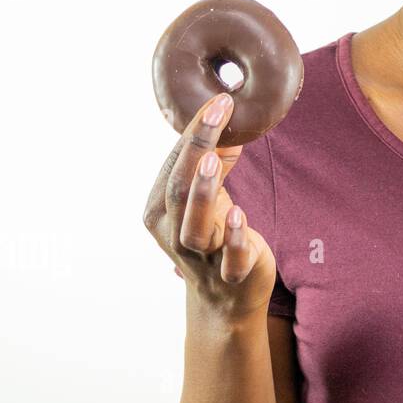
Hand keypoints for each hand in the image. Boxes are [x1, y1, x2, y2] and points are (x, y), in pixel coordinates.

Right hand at [142, 90, 277, 321]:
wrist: (227, 303)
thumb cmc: (217, 239)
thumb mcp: (213, 198)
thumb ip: (218, 162)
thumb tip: (233, 120)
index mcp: (161, 211)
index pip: (174, 165)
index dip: (195, 132)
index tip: (219, 100)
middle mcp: (173, 233)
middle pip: (178, 189)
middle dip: (196, 148)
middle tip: (217, 114)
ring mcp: (200, 258)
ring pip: (194, 227)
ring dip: (204, 192)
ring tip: (215, 159)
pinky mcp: (230, 276)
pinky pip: (229, 260)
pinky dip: (234, 239)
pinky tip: (241, 216)